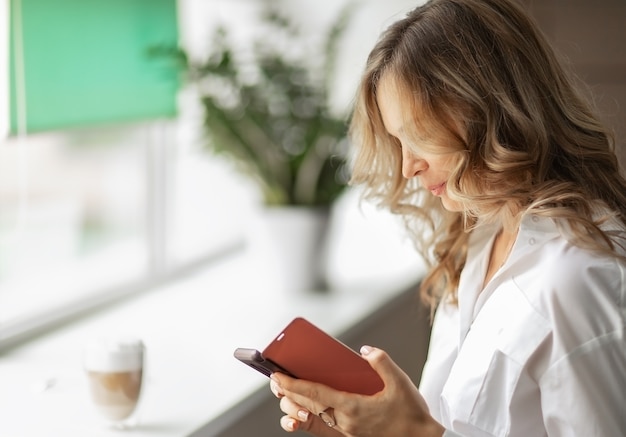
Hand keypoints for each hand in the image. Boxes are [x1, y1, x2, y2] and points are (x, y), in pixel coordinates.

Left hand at [269, 345, 444, 436]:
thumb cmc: (411, 414)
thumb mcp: (400, 382)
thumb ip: (381, 362)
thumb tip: (365, 351)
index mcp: (352, 408)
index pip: (314, 394)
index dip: (292, 384)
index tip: (276, 376)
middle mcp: (345, 422)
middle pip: (308, 406)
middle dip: (289, 393)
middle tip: (275, 380)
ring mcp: (347, 431)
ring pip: (314, 417)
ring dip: (298, 405)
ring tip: (288, 392)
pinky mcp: (352, 435)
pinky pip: (324, 425)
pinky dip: (312, 415)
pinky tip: (308, 408)